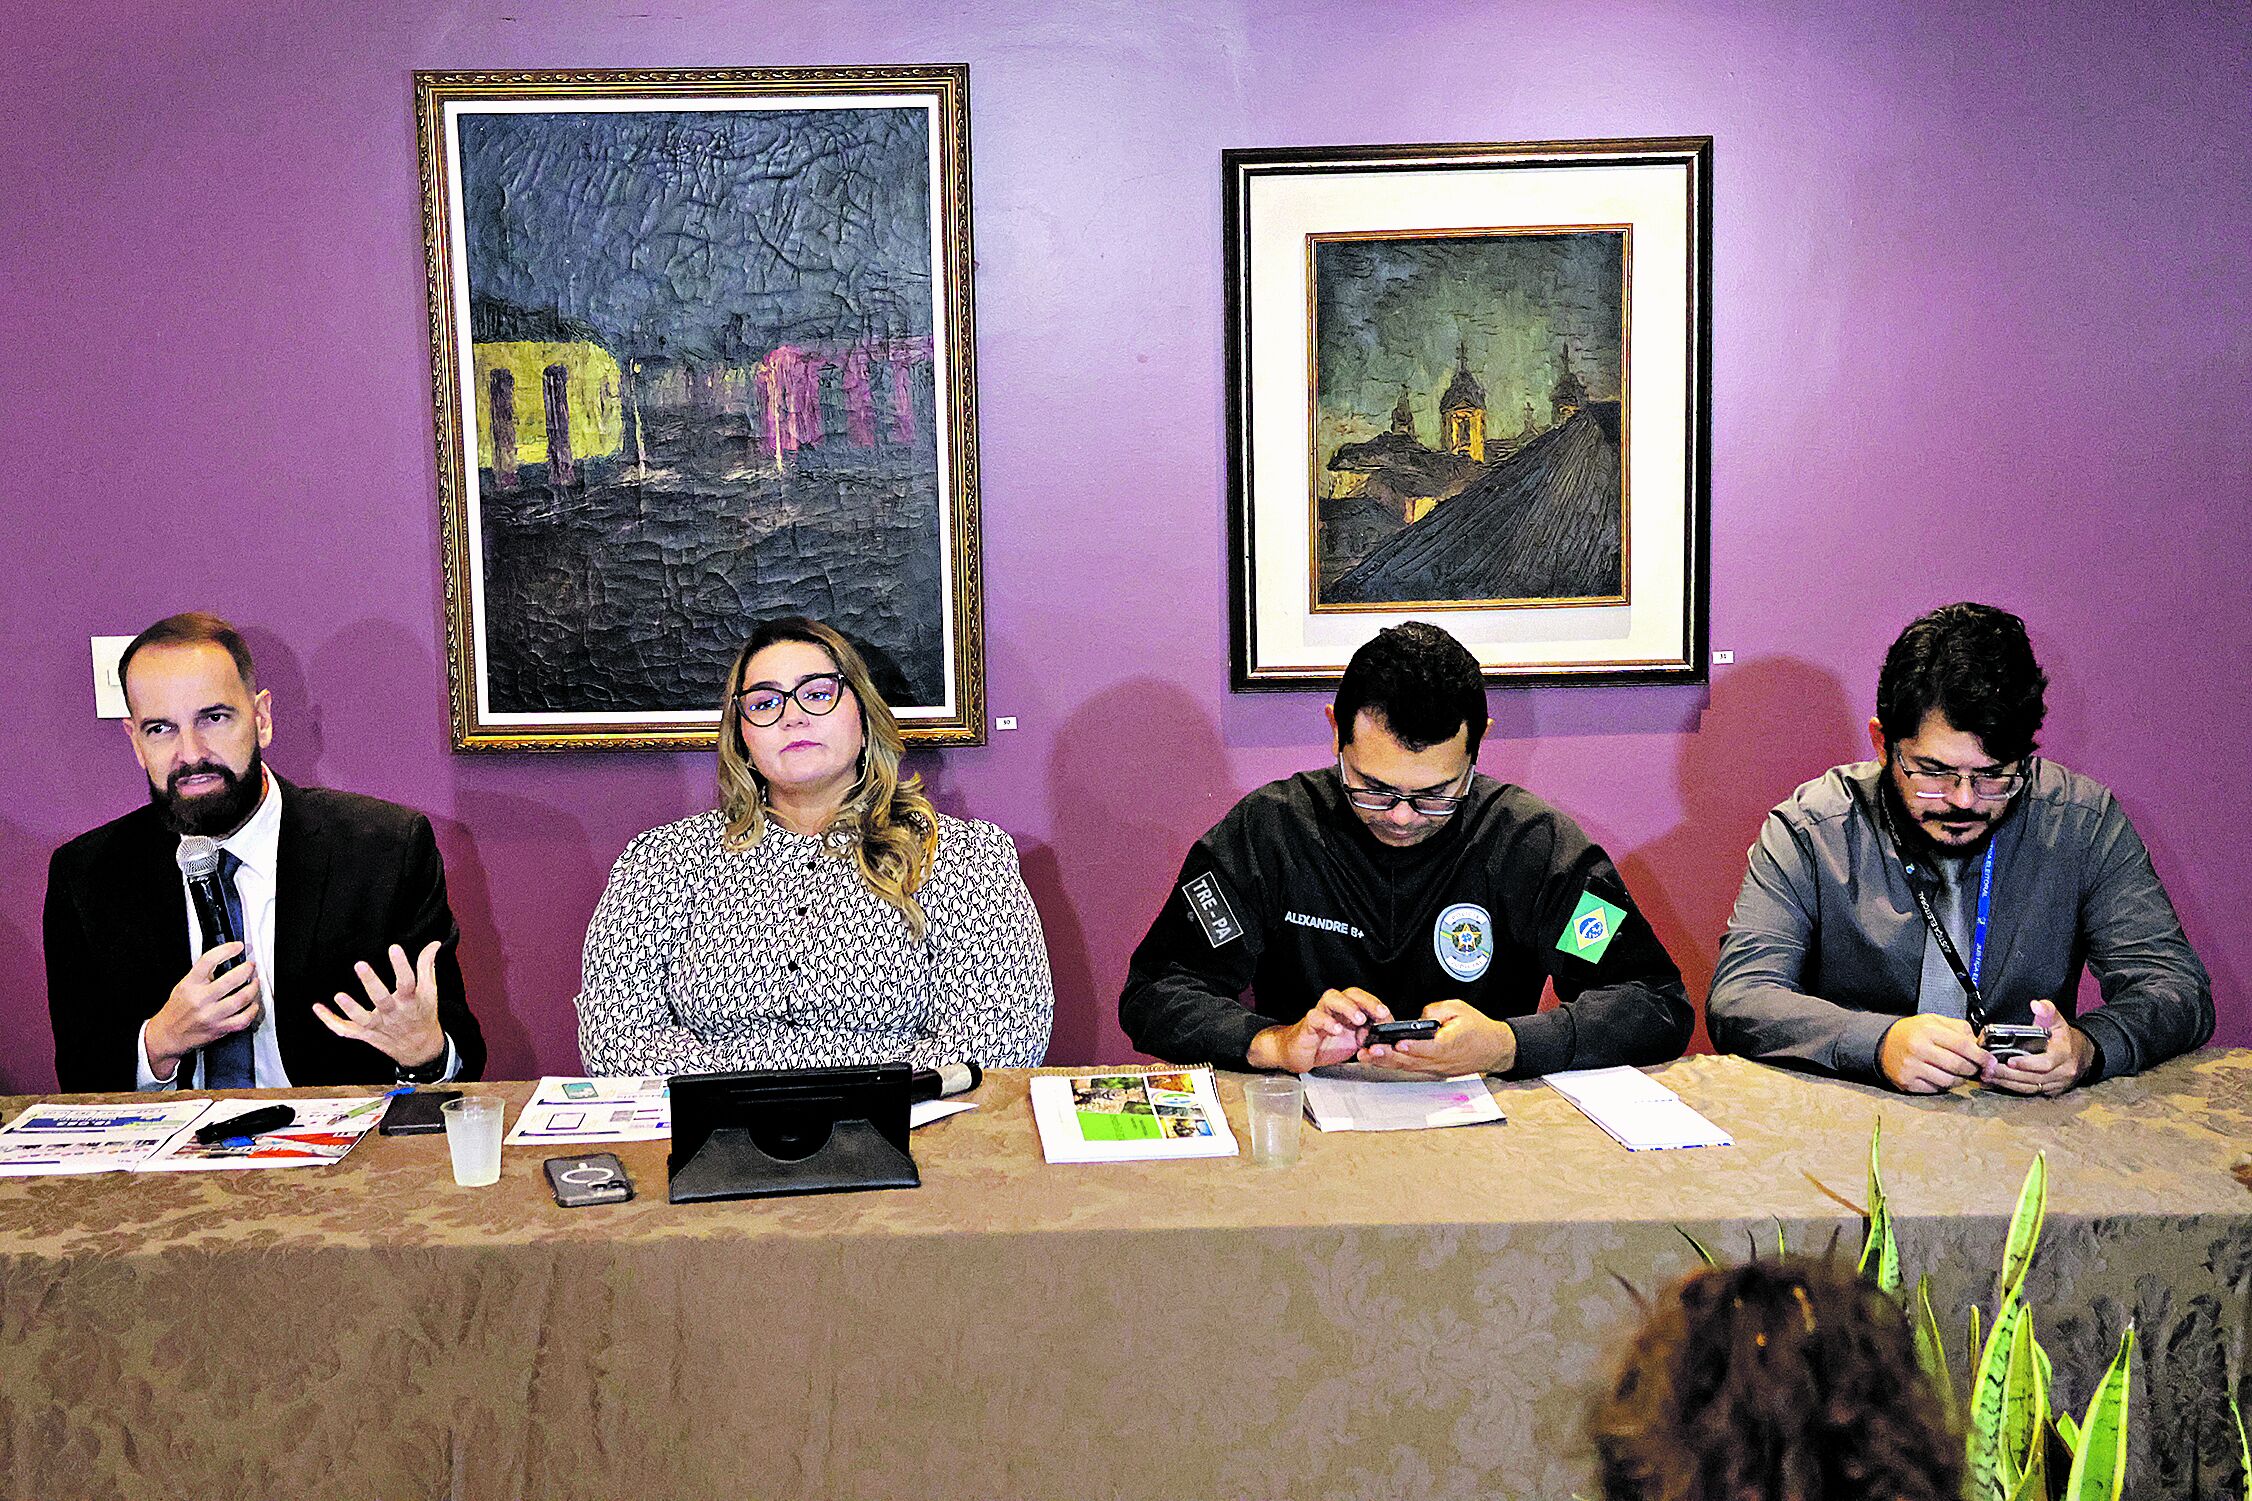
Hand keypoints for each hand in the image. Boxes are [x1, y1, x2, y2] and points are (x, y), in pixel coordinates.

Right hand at [145, 944, 261, 1080]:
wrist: (167, 1035)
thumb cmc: (177, 1010)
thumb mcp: (184, 986)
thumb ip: (202, 974)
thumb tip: (226, 959)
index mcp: (190, 985)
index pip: (208, 960)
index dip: (226, 950)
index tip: (238, 946)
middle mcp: (200, 1000)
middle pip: (231, 979)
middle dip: (247, 969)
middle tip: (251, 966)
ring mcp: (211, 1016)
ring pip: (241, 999)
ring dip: (254, 988)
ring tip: (255, 983)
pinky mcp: (219, 1029)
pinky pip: (243, 1019)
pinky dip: (253, 1010)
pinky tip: (253, 1004)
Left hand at [314, 942, 445, 1068]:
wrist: (420, 1049)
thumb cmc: (422, 1014)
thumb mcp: (429, 991)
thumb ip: (427, 966)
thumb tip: (433, 944)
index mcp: (411, 1001)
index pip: (407, 982)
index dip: (401, 966)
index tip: (394, 948)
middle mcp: (394, 1014)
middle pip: (382, 1000)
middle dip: (371, 983)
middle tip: (360, 965)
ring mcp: (378, 1026)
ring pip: (363, 1019)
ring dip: (350, 1008)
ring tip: (339, 995)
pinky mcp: (365, 1034)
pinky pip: (345, 1030)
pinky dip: (330, 1021)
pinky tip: (317, 1008)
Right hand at [1247, 987, 1389, 1072]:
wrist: (1297, 1053)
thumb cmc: (1324, 1044)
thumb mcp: (1354, 1043)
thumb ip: (1370, 1038)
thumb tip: (1389, 1038)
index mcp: (1348, 1010)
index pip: (1365, 999)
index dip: (1377, 1005)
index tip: (1388, 1016)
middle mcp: (1335, 1008)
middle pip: (1351, 993)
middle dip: (1367, 1001)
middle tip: (1379, 1012)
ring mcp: (1321, 1014)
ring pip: (1332, 998)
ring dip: (1348, 1007)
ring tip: (1358, 1019)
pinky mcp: (1307, 1025)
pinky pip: (1316, 1017)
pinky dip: (1327, 1022)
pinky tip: (1336, 1030)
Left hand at [1358, 998, 1515, 1076]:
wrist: (1494, 1049)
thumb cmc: (1478, 1029)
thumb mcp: (1459, 1009)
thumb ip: (1437, 1011)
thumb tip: (1419, 1017)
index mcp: (1450, 1044)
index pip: (1429, 1047)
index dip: (1412, 1046)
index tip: (1397, 1043)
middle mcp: (1442, 1060)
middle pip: (1412, 1060)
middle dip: (1388, 1056)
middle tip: (1369, 1052)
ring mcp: (1437, 1068)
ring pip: (1408, 1067)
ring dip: (1386, 1063)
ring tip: (1365, 1057)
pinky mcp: (1434, 1071)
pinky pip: (1411, 1068)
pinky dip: (1394, 1065)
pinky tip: (1378, 1061)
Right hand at [1878, 1014, 1988, 1092]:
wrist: (1882, 1044)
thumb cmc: (1912, 1032)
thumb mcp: (1933, 1021)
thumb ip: (1958, 1028)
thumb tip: (1979, 1043)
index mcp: (1928, 1030)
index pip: (1962, 1045)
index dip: (1980, 1056)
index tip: (1990, 1061)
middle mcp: (1918, 1048)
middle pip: (1958, 1065)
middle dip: (1973, 1069)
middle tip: (1976, 1068)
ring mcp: (1911, 1067)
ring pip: (1948, 1081)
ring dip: (1959, 1079)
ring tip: (1958, 1073)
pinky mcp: (1907, 1081)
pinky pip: (1935, 1089)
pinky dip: (1943, 1086)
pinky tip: (1942, 1077)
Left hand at [1981, 999, 2095, 1095]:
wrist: (2082, 1054)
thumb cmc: (2065, 1037)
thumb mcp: (2058, 1021)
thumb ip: (2047, 1011)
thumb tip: (2036, 1005)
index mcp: (2064, 1055)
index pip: (2045, 1063)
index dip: (2027, 1064)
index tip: (2009, 1061)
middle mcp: (2062, 1072)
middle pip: (2033, 1078)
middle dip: (2009, 1075)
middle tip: (1988, 1069)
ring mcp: (2056, 1084)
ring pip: (2030, 1087)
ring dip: (2006, 1083)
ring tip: (1987, 1076)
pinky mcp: (2050, 1091)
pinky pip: (2029, 1092)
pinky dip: (2010, 1088)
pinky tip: (1995, 1083)